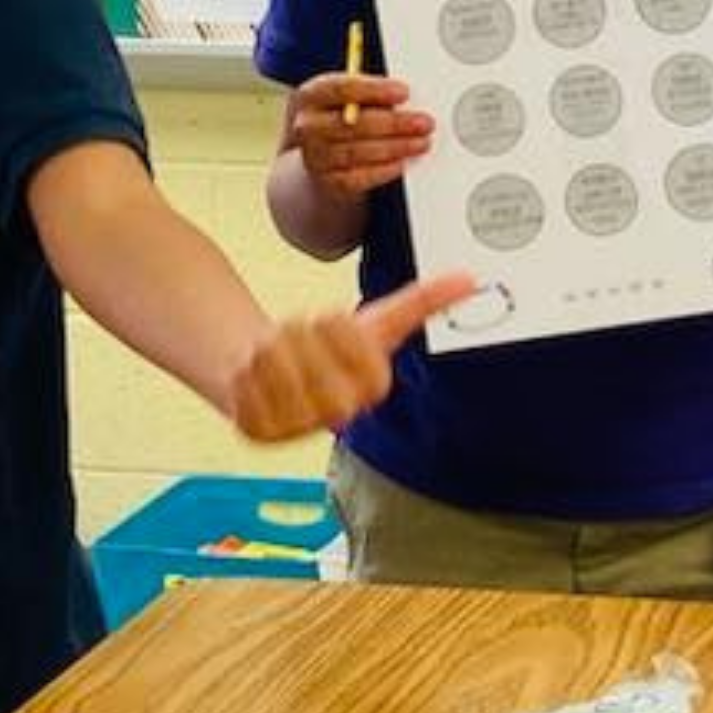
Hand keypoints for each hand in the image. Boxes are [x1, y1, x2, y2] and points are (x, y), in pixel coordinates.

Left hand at [226, 271, 475, 442]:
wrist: (275, 374)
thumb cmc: (328, 347)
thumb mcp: (375, 321)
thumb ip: (422, 303)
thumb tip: (469, 279)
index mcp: (370, 387)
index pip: (349, 335)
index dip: (335, 323)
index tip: (332, 323)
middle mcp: (337, 415)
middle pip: (308, 344)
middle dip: (299, 330)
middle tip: (302, 339)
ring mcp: (297, 427)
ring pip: (273, 357)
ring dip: (269, 344)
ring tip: (280, 355)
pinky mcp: (257, 432)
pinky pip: (243, 380)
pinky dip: (244, 366)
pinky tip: (256, 376)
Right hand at [286, 69, 434, 197]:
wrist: (317, 154)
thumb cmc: (340, 116)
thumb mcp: (345, 97)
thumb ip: (369, 93)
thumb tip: (405, 98)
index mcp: (310, 95)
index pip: (342, 89)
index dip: (375, 90)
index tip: (404, 92)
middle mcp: (307, 127)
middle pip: (354, 124)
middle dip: (394, 123)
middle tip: (424, 122)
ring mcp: (315, 157)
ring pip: (359, 152)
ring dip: (395, 147)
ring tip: (421, 142)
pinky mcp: (328, 182)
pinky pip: (359, 178)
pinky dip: (384, 170)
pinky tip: (402, 162)